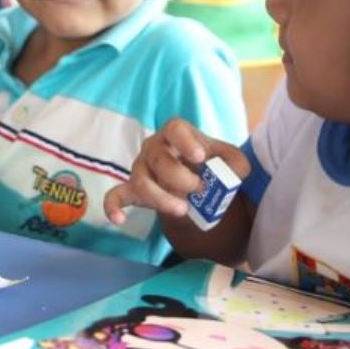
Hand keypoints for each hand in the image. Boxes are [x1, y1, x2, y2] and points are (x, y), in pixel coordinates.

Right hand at [103, 118, 248, 224]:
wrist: (195, 183)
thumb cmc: (209, 165)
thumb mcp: (229, 161)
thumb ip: (236, 164)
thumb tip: (235, 173)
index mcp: (176, 134)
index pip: (174, 128)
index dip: (185, 141)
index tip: (199, 157)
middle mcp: (153, 148)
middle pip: (157, 158)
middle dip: (178, 176)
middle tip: (199, 189)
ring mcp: (140, 169)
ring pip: (140, 181)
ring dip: (160, 198)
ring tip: (182, 210)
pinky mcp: (132, 190)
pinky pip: (115, 196)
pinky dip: (113, 207)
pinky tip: (119, 220)